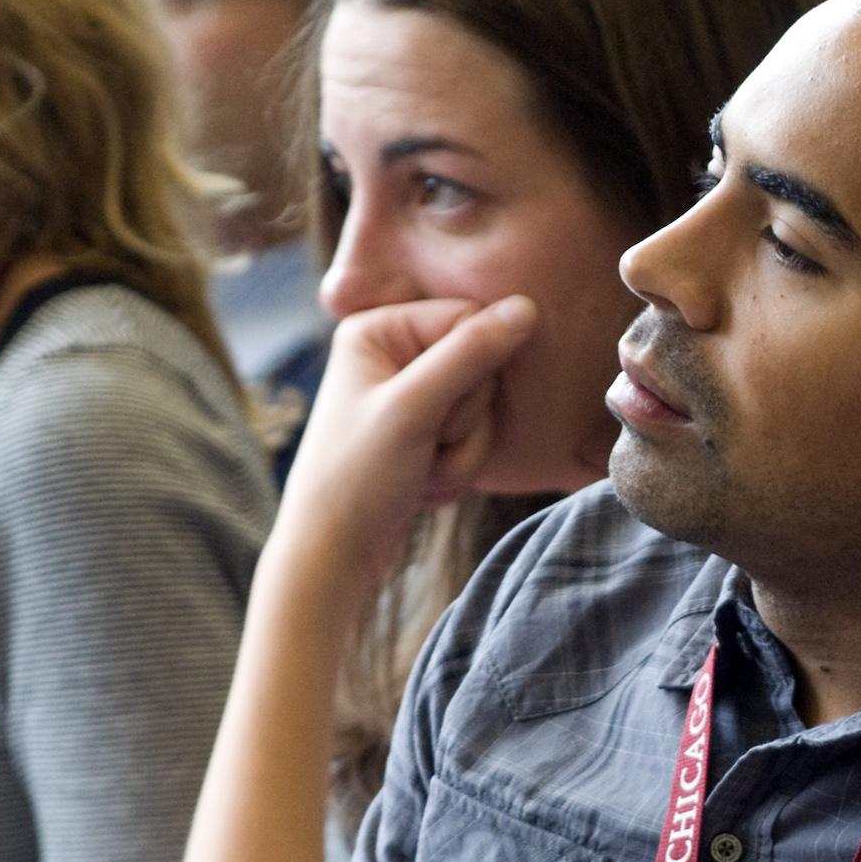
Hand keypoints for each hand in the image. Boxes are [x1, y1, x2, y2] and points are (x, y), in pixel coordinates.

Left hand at [273, 295, 536, 603]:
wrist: (334, 554)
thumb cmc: (356, 477)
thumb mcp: (413, 410)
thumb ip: (469, 354)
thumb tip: (525, 307)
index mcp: (378, 329)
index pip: (470, 319)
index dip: (474, 370)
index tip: (437, 411)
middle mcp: (394, 354)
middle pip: (482, 367)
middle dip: (463, 422)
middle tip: (422, 447)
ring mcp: (411, 396)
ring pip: (484, 411)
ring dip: (461, 453)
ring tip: (417, 470)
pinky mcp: (424, 432)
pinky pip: (474, 440)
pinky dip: (455, 469)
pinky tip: (420, 483)